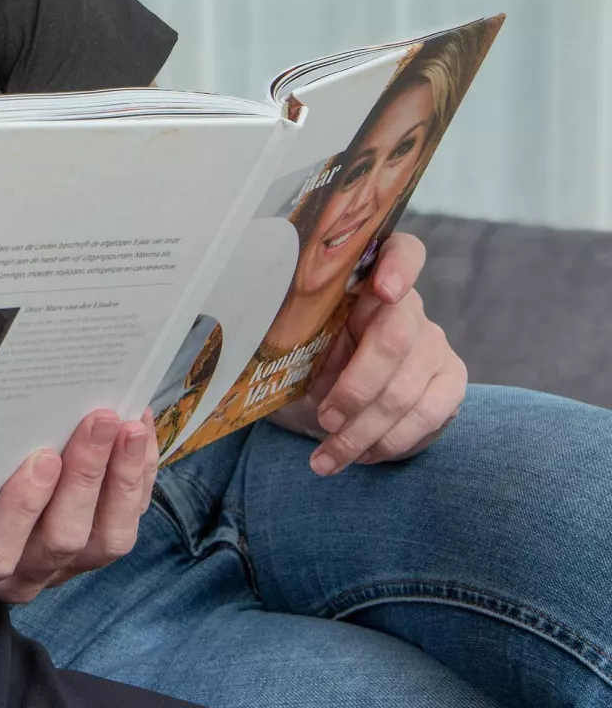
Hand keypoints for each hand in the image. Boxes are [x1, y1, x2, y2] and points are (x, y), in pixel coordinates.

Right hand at [0, 409, 156, 603]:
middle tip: (98, 420)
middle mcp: (20, 577)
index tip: (40, 459)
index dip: (20, 509)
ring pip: (107, 540)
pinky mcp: (93, 557)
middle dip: (85, 475)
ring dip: (122, 479)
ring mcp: (64, 571)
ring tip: (129, 426)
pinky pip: (125, 524)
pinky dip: (138, 479)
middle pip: (62, 539)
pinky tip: (140, 437)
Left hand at [271, 231, 467, 474]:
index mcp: (366, 278)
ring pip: (406, 390)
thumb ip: (293, 330)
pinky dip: (389, 442)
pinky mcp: (451, 382)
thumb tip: (255, 335)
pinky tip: (361, 456)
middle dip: (356, 387)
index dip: (399, 267)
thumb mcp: (294, 341)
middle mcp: (408, 306)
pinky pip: (429, 416)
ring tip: (328, 456)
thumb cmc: (308, 358)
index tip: (382, 289)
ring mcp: (433, 344)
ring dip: (364, 431)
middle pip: (394, 339)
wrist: (337, 399)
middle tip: (325, 418)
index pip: (400, 251)